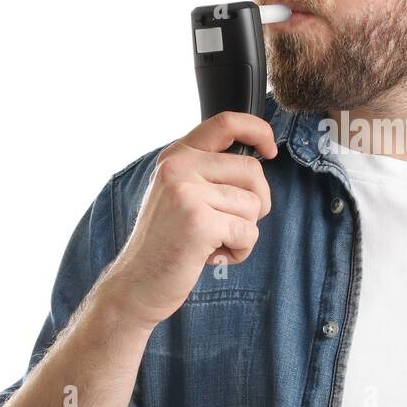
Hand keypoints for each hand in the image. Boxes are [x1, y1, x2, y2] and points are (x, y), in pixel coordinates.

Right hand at [101, 111, 278, 329]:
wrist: (136, 283)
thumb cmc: (167, 242)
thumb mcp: (180, 194)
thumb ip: (209, 173)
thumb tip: (258, 158)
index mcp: (176, 157)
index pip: (225, 123)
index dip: (257, 130)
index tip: (270, 148)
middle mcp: (179, 168)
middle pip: (252, 171)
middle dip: (257, 203)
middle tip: (232, 224)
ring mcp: (187, 193)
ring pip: (253, 205)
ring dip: (243, 232)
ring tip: (212, 243)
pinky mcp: (199, 222)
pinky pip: (248, 233)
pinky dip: (240, 251)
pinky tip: (212, 256)